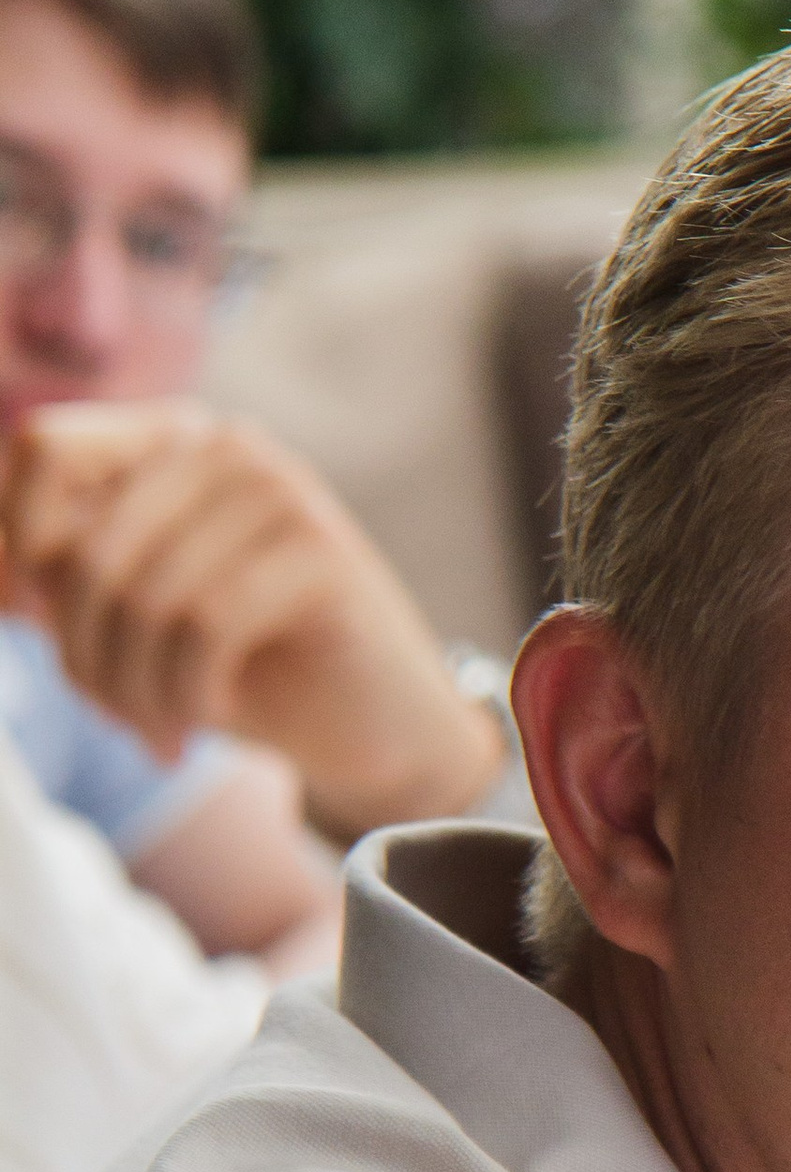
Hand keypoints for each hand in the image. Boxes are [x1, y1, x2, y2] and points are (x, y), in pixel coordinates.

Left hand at [2, 399, 502, 840]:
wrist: (375, 729)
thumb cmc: (249, 668)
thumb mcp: (135, 613)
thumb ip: (62, 576)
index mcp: (171, 441)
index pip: (44, 450)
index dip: (18, 546)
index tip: (42, 626)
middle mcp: (225, 444)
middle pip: (86, 547)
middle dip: (84, 656)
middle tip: (115, 716)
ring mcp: (279, 490)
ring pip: (142, 598)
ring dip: (134, 691)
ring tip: (159, 730)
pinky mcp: (321, 552)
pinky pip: (203, 629)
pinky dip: (188, 695)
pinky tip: (207, 720)